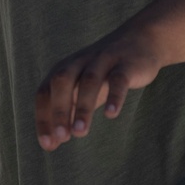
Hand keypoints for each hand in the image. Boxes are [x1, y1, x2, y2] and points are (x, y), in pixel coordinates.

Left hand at [35, 26, 162, 147]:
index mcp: (63, 69)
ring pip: (89, 81)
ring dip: (83, 107)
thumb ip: (65, 114)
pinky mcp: (126, 64)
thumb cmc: (104, 73)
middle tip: (62, 138)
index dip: (43, 118)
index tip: (48, 144)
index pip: (44, 92)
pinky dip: (114, 96)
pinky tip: (111, 115)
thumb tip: (50, 144)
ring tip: (80, 133)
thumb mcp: (81, 92)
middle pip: (62, 82)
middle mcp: (79, 62)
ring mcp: (102, 60)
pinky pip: (118, 79)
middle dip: (59, 110)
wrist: (141, 39)